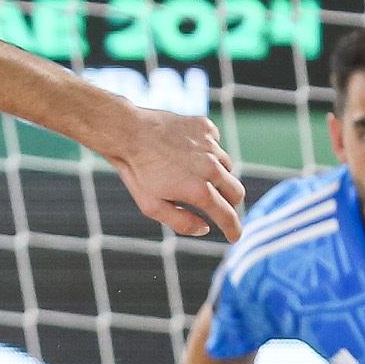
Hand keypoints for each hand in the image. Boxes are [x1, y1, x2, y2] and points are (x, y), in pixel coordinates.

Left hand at [97, 106, 245, 240]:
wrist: (128, 132)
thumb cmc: (137, 172)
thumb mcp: (152, 207)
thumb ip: (181, 223)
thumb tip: (205, 228)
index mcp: (199, 191)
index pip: (227, 215)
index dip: (233, 229)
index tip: (234, 236)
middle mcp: (211, 167)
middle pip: (236, 192)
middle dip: (230, 204)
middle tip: (219, 207)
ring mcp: (210, 145)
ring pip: (227, 168)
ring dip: (219, 177)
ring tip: (197, 176)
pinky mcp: (205, 127)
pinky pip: (216, 144)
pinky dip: (209, 152)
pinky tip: (192, 154)